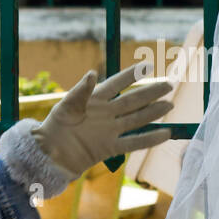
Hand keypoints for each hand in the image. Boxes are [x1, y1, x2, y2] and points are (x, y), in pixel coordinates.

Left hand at [32, 63, 174, 178]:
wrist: (50, 153)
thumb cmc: (55, 126)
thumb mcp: (66, 106)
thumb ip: (81, 91)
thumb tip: (92, 73)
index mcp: (95, 99)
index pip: (117, 83)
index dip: (132, 75)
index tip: (148, 66)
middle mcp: (106, 114)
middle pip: (132, 101)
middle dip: (150, 93)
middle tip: (168, 85)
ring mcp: (109, 131)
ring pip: (136, 119)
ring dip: (153, 113)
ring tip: (169, 106)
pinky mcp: (109, 148)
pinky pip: (133, 143)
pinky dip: (149, 139)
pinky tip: (164, 134)